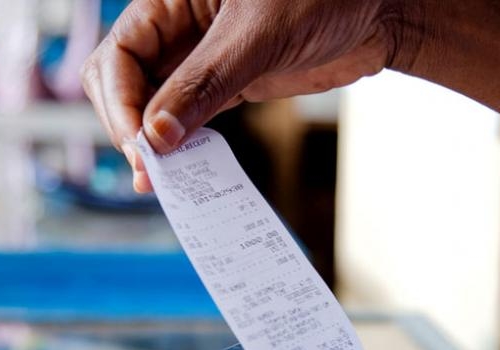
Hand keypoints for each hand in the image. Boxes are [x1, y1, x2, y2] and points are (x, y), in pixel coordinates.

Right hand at [80, 0, 421, 191]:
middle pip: (124, 82)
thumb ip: (207, 81)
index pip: (120, 54)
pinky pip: (191, 116)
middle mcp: (179, 27)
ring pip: (154, 104)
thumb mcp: (260, 34)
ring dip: (154, 143)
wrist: (379, 10)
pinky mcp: (229, 82)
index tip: (143, 146)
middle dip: (129, 125)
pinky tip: (187, 169)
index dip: (121, 102)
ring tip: (164, 183)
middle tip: (151, 172)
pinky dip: (185, 143)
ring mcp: (202, 58)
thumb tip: (158, 135)